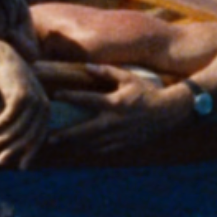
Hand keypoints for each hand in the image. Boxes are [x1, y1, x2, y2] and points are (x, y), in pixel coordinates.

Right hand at [0, 51, 49, 169]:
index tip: (20, 167)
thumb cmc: (10, 84)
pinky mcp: (21, 95)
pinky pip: (9, 117)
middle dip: (14, 150)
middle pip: (29, 136)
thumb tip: (16, 147)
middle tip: (0, 161)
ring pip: (18, 128)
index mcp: (46, 110)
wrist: (3, 59)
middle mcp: (43, 105)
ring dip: (3, 140)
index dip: (30, 154)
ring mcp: (33, 100)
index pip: (39, 138)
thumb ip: (21, 121)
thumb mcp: (19, 103)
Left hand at [48, 65, 191, 154]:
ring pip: (92, 143)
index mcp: (114, 103)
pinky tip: (79, 147)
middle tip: (48, 137)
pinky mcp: (124, 144)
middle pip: (84, 130)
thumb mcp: (128, 77)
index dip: (69, 97)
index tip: (55, 95)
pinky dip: (90, 148)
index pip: (86, 100)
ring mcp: (119, 136)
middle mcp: (114, 122)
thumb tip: (86, 66)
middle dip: (65, 134)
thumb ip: (107, 72)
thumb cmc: (147, 91)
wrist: (168, 112)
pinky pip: (103, 149)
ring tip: (58, 143)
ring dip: (74, 144)